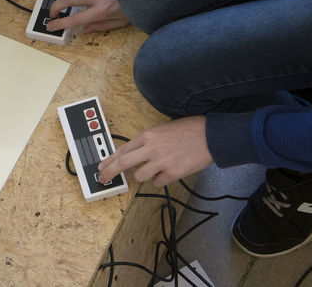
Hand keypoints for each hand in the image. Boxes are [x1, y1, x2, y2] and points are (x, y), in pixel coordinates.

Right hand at [45, 0, 129, 31]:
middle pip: (67, 0)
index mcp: (101, 11)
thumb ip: (102, 26)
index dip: (60, 24)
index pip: (74, 20)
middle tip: (54, 11)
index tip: (52, 25)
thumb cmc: (136, 3)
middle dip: (55, 7)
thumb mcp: (121, 22)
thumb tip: (86, 30)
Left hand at [98, 117, 212, 187]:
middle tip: (102, 178)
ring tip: (154, 169)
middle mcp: (151, 148)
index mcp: (148, 135)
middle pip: (122, 163)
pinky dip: (160, 180)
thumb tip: (136, 154)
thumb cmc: (189, 130)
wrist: (209, 136)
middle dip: (109, 172)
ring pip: (139, 176)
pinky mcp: (172, 173)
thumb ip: (149, 141)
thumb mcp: (163, 129)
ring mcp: (161, 162)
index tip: (102, 167)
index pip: (122, 149)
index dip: (109, 160)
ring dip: (143, 175)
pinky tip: (168, 172)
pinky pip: (157, 182)